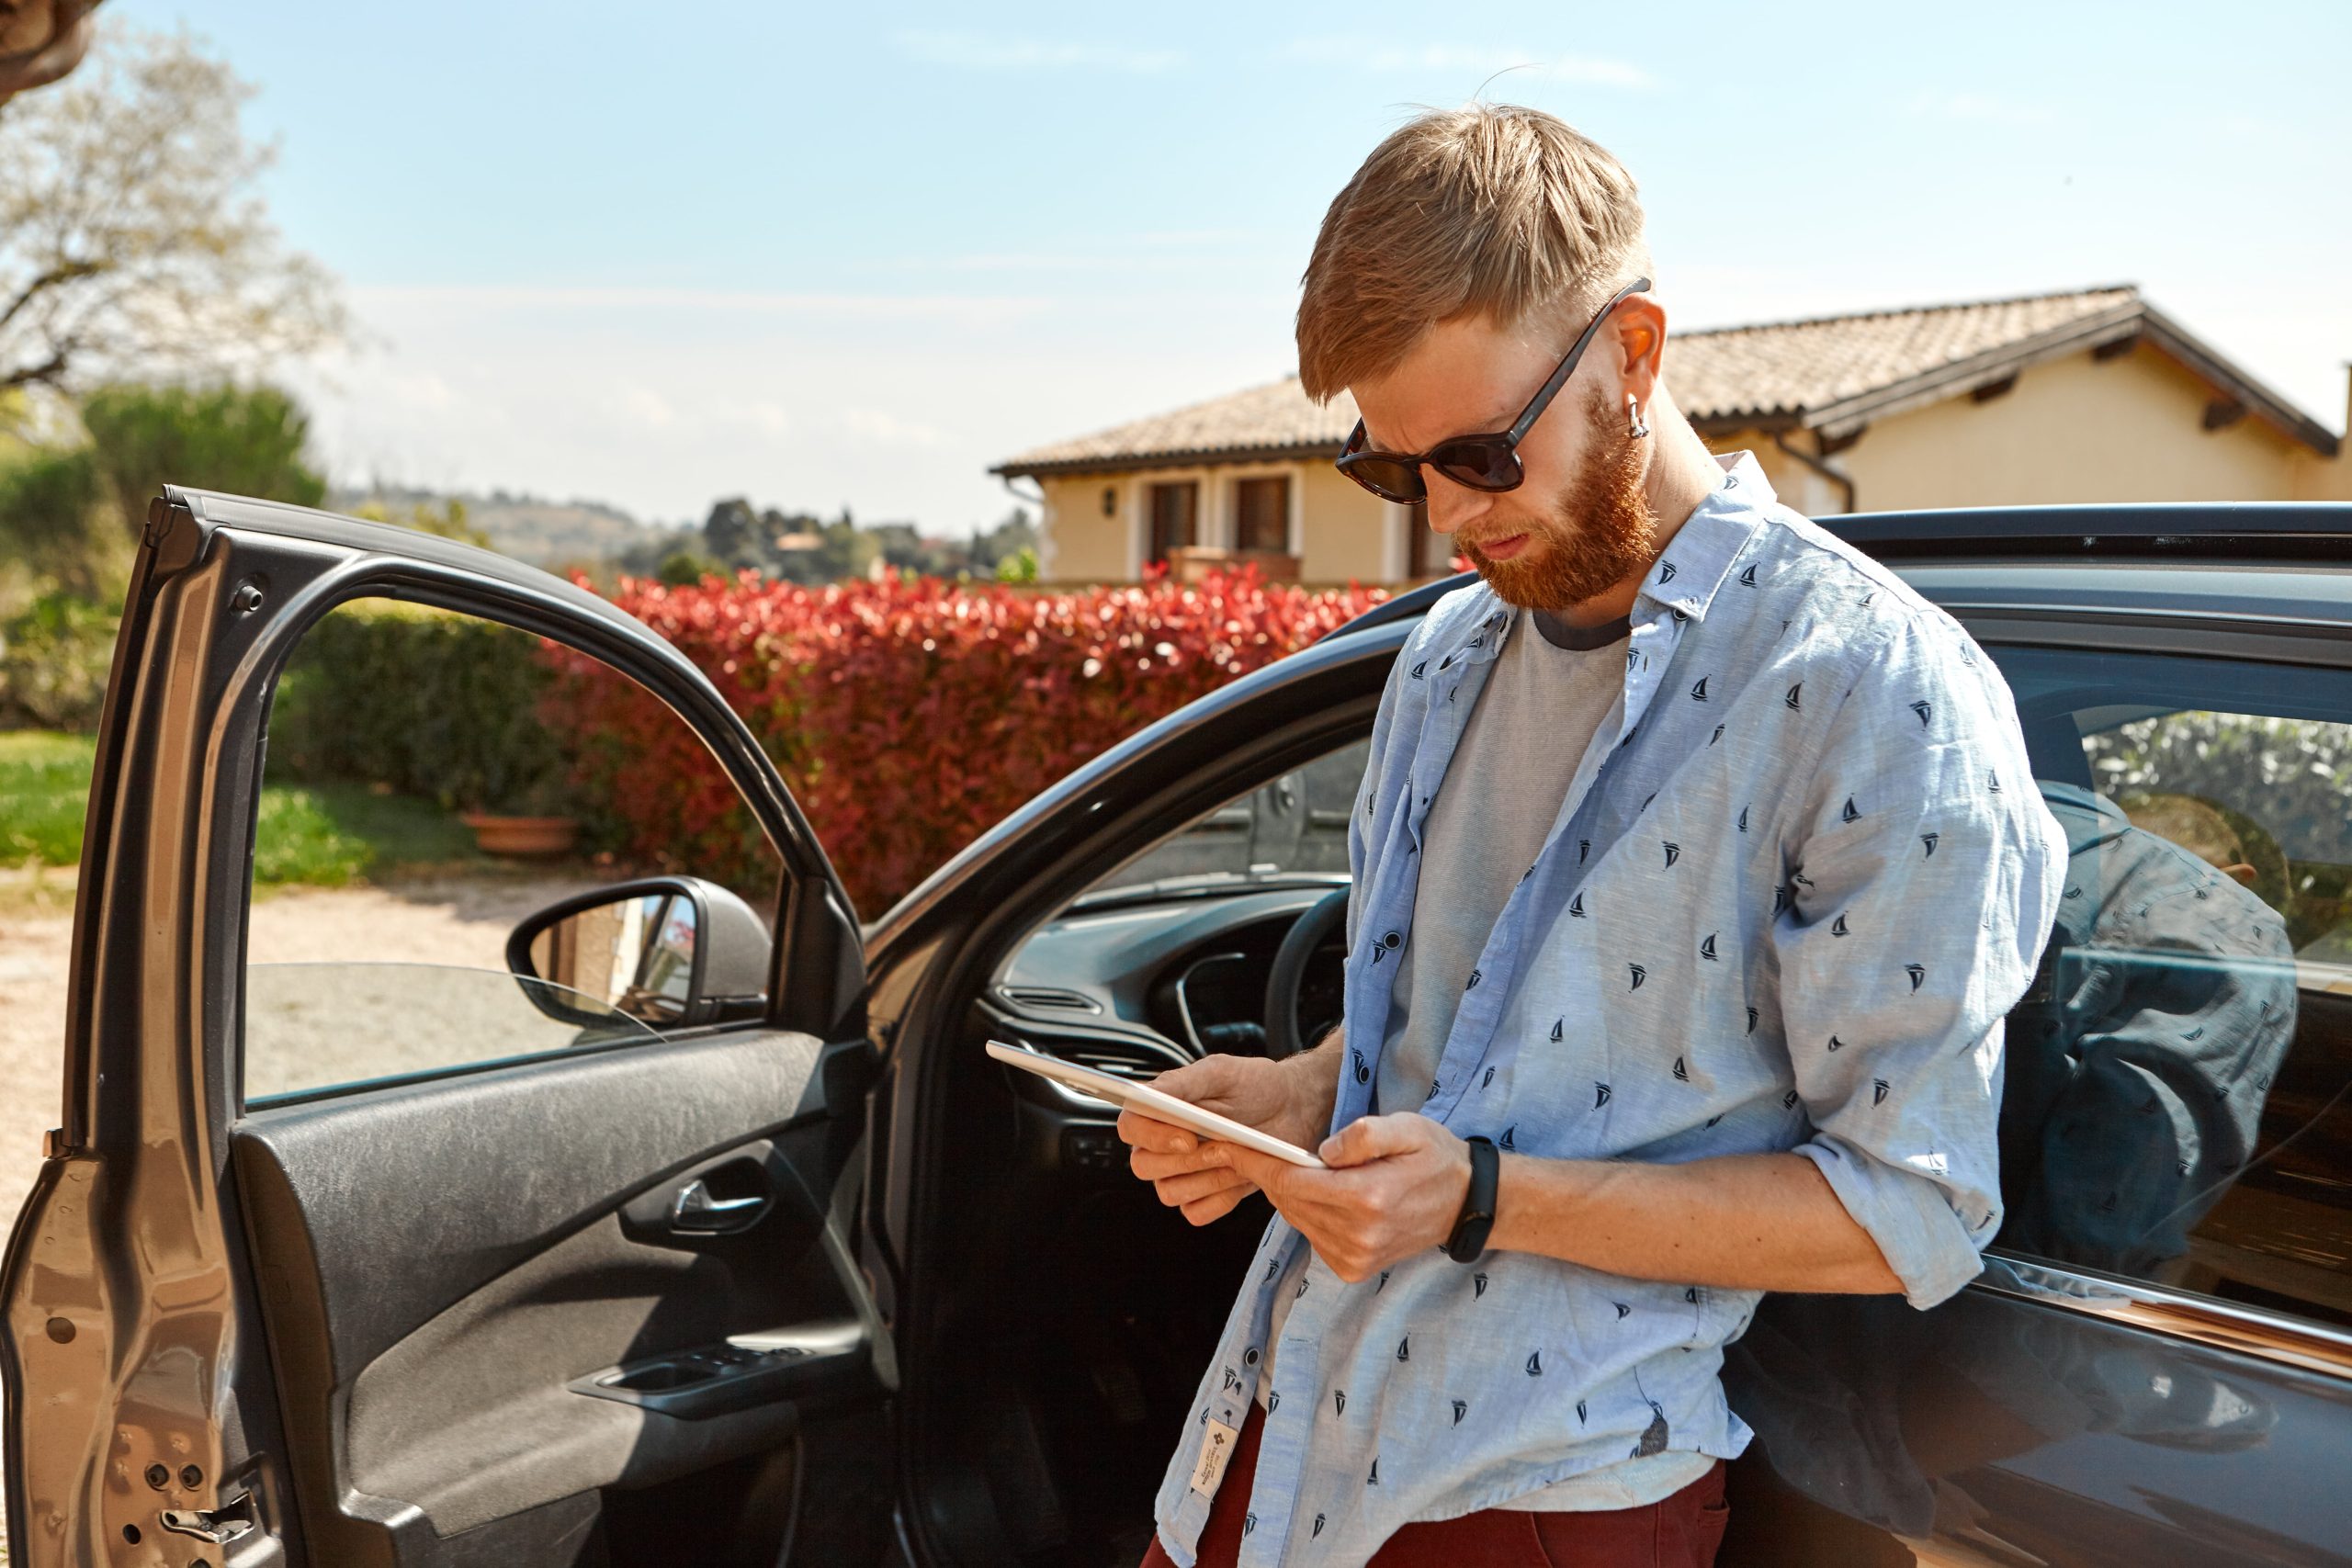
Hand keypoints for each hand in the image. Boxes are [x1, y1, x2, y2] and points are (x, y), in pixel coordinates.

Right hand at [1118, 1052, 1329, 1225]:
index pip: (1129, 1127)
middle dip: (1186, 1160)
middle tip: (1223, 1146)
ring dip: (1207, 1178)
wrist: (1294, 1108)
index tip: (1187, 1137)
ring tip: (1237, 1157)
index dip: (1151, 1136)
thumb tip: (1149, 1095)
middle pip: (1143, 1166)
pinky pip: (1196, 1212)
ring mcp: (1183, 1173)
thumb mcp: (1221, 1072)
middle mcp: (1164, 1143)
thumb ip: (1182, 1082)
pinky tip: (1240, 1177)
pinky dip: (1219, 1199)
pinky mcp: (1206, 1196)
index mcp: (1160, 1109)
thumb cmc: (1257, 1085)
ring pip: (1169, 1192)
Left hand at [1217, 1113, 1471, 1281]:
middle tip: (1247, 1146)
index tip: (1227, 1143)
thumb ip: (1363, 1135)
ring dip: (1287, 1192)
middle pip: (1287, 1201)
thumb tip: (1322, 1151)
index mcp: (1367, 1199)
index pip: (1291, 1182)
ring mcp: (1355, 1258)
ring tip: (1285, 1165)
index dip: (1256, 1161)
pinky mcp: (1353, 1268)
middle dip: (1266, 1173)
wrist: (1464, 1203)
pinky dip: (1307, 1212)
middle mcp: (1357, 1236)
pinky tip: (1321, 1192)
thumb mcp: (1407, 1127)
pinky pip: (1311, 1234)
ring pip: (1296, 1218)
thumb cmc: (1435, 1158)